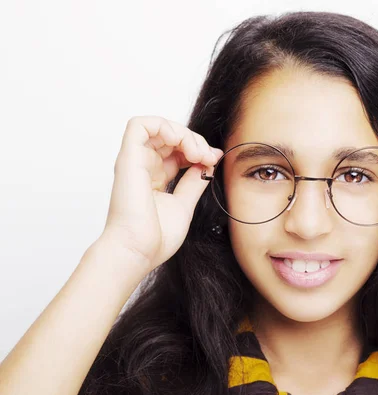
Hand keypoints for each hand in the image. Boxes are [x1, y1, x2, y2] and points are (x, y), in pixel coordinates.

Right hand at [100, 116, 222, 271]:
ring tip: (196, 153)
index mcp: (155, 178)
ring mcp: (135, 161)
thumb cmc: (156, 238)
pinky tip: (179, 141)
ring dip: (183, 133)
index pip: (177, 150)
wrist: (138, 251)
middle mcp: (143, 167)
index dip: (198, 149)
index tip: (214, 161)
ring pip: (158, 127)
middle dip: (195, 140)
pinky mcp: (128, 158)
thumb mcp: (184, 204)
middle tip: (209, 157)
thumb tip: (208, 163)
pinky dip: (163, 126)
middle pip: (170, 136)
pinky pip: (140, 125)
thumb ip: (194, 183)